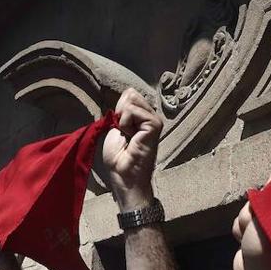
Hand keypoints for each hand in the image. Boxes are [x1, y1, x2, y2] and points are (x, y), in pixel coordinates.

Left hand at [98, 88, 161, 210]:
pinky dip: (125, 123)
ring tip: (128, 137)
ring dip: (123, 120)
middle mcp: (151, 117)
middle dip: (121, 112)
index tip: (121, 130)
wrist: (123, 176)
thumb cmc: (118, 158)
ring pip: (131, 100)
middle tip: (124, 133)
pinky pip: (132, 110)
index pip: (129, 94)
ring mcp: (154, 120)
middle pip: (131, 94)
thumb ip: (123, 111)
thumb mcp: (115, 127)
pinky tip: (131, 138)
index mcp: (142, 118)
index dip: (119, 109)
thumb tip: (129, 93)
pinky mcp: (155, 125)